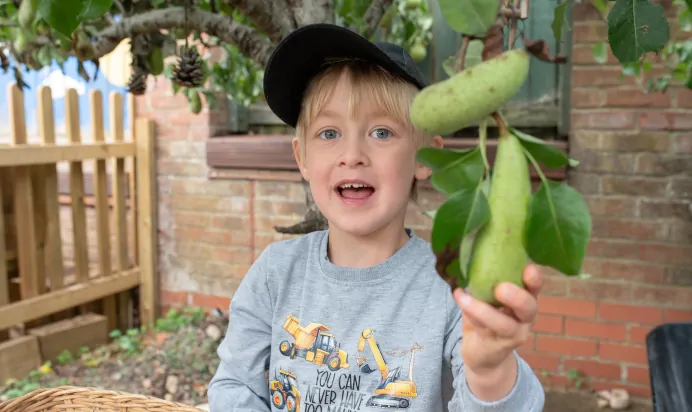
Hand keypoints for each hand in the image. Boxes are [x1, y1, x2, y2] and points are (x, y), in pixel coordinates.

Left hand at [453, 264, 542, 393]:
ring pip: (505, 325)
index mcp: (526, 296)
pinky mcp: (499, 345)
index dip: (535, 277)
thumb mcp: (489, 292)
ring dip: (482, 310)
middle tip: (501, 288)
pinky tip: (459, 299)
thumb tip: (470, 250)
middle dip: (518, 297)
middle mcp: (525, 316)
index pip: (535, 285)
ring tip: (463, 296)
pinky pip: (485, 330)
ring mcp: (514, 333)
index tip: (528, 267)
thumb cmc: (486, 314)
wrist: (482, 353)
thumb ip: (487, 276)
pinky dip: (470, 314)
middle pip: (530, 307)